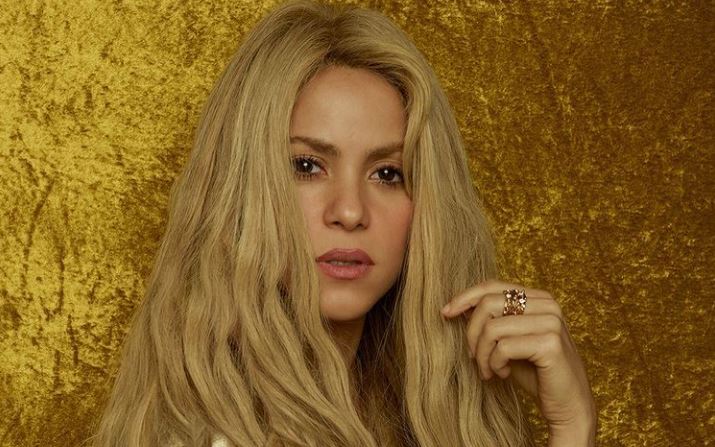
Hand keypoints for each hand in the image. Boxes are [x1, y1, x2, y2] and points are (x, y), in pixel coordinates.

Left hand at [441, 279, 596, 443]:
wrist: (567, 406)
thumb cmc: (535, 373)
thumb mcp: (507, 341)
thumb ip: (489, 321)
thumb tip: (456, 306)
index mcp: (538, 298)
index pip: (493, 286)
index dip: (465, 297)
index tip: (445, 313)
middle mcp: (548, 305)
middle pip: (488, 304)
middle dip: (471, 333)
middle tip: (472, 357)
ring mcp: (551, 322)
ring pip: (492, 327)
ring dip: (481, 354)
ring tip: (488, 370)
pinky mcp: (550, 343)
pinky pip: (503, 347)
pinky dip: (494, 364)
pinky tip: (502, 374)